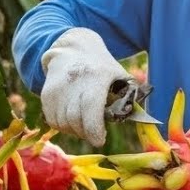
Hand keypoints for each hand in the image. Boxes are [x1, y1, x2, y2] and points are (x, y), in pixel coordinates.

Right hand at [39, 28, 129, 146]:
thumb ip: (128, 98)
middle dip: (86, 133)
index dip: (94, 130)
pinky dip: (63, 126)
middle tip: (94, 133)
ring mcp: (57, 88)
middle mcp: (73, 82)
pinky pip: (52, 121)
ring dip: (74, 130)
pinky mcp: (46, 94)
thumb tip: (143, 122)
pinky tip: (72, 118)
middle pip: (75, 121)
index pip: (91, 108)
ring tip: (84, 123)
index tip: (100, 140)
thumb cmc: (102, 68)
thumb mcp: (119, 76)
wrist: (72, 49)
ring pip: (63, 124)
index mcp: (96, 77)